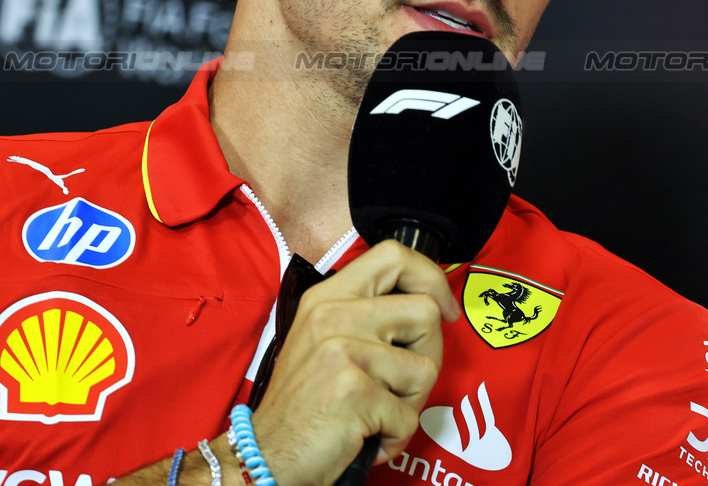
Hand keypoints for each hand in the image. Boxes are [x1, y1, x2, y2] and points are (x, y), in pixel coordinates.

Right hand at [248, 240, 459, 485]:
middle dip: (431, 351)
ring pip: (426, 366)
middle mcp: (333, 314)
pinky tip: (366, 435)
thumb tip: (426, 303)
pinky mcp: (354, 390)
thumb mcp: (321, 338)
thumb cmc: (302, 403)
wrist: (266, 453)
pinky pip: (409, 415)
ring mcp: (343, 350)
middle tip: (406, 380)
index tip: (442, 308)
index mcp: (327, 296)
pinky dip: (396, 435)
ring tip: (378, 411)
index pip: (393, 255)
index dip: (430, 277)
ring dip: (412, 400)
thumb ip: (363, 313)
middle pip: (425, 310)